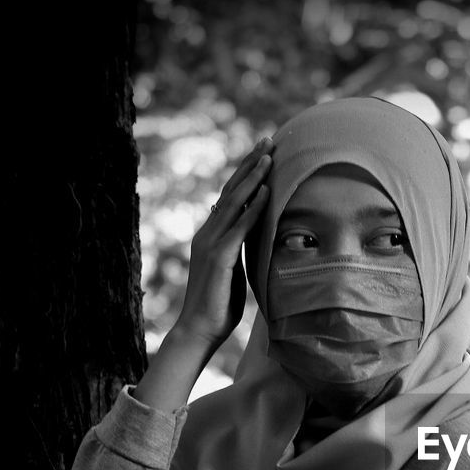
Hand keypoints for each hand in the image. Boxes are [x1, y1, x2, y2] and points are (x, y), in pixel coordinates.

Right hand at [175, 136, 272, 349]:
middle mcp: (208, 233)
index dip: (246, 173)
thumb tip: (251, 238)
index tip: (263, 153)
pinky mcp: (220, 257)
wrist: (199, 329)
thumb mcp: (233, 271)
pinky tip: (266, 192)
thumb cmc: (219, 305)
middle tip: (268, 140)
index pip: (230, 196)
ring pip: (234, 202)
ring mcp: (211, 243)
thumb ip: (239, 251)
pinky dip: (253, 207)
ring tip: (270, 155)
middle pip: (232, 190)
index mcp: (211, 235)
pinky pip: (240, 227)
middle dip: (251, 164)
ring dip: (253, 177)